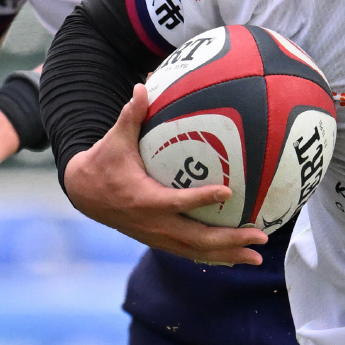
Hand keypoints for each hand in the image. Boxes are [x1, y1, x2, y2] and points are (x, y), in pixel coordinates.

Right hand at [58, 84, 267, 265]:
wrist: (84, 193)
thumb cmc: (104, 162)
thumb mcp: (114, 140)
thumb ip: (130, 116)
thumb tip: (141, 86)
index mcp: (144, 199)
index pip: (177, 201)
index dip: (201, 198)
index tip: (227, 192)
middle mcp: (153, 224)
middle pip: (197, 238)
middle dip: (230, 240)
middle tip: (260, 237)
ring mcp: (157, 236)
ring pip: (196, 251)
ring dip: (228, 254)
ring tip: (257, 258)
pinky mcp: (159, 241)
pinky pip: (190, 252)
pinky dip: (214, 257)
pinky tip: (237, 257)